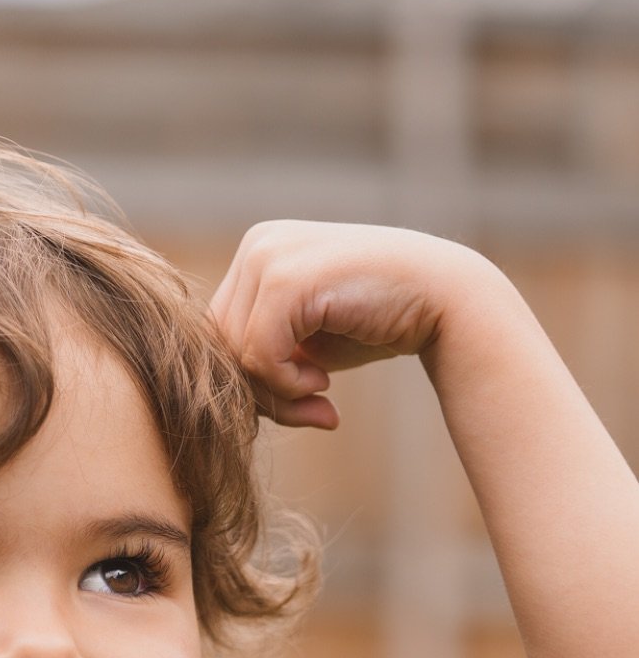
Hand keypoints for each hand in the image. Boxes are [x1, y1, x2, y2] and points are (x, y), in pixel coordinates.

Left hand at [209, 221, 496, 429]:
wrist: (446, 300)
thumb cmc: (378, 324)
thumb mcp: (306, 343)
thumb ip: (259, 359)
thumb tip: (211, 402)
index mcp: (257, 254)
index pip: (218, 332)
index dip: (248, 379)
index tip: (297, 404)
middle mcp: (257, 245)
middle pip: (218, 343)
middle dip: (258, 391)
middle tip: (309, 412)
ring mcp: (269, 256)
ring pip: (234, 352)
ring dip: (275, 395)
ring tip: (319, 400)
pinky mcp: (286, 279)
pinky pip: (257, 354)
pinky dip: (285, 384)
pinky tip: (323, 383)